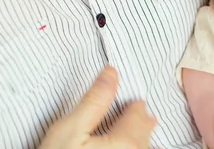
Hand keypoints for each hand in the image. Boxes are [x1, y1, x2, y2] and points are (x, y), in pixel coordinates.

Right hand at [40, 66, 156, 148]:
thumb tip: (110, 72)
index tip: (133, 102)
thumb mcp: (68, 131)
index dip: (133, 106)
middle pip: (144, 136)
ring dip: (140, 142)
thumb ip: (94, 101)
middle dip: (140, 124)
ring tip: (138, 133)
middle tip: (139, 114)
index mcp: (126, 143)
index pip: (138, 115)